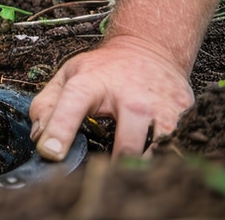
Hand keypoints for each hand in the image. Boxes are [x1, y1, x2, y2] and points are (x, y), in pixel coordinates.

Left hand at [28, 35, 194, 160]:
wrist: (149, 48)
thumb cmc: (105, 68)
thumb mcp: (69, 76)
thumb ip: (46, 105)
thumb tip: (39, 138)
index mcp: (93, 83)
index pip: (73, 105)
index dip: (60, 130)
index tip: (51, 153)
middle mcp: (131, 96)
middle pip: (128, 144)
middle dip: (116, 166)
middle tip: (105, 177)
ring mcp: (162, 107)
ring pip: (158, 153)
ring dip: (144, 167)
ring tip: (130, 173)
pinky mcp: (185, 116)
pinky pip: (177, 149)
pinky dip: (166, 159)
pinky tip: (154, 162)